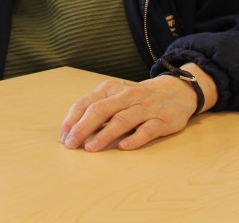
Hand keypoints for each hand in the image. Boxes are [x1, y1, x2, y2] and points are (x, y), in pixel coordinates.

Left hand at [59, 65, 215, 151]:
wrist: (175, 91)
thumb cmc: (137, 98)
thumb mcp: (115, 96)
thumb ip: (97, 109)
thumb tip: (73, 131)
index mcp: (110, 90)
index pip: (85, 103)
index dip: (72, 121)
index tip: (63, 137)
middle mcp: (126, 97)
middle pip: (100, 111)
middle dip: (83, 128)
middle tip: (71, 144)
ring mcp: (144, 108)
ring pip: (122, 120)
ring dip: (104, 135)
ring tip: (91, 147)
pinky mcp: (161, 120)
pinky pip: (147, 130)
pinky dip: (135, 138)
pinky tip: (123, 147)